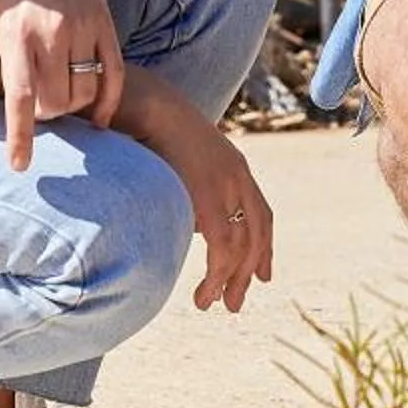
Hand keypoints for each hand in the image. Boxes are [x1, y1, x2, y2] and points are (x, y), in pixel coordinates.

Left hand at [0, 0, 121, 168]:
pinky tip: (97, 118)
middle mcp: (52, 33)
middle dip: (44, 115)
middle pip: (56, 101)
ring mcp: (84, 29)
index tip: (19, 165)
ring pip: (85, 92)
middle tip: (34, 106)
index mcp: (16, 33)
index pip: (20, 97)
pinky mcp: (106, 25)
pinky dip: (108, 102)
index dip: (19, 135)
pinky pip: (114, 75)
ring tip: (57, 98)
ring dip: (72, 106)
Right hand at [114, 72, 274, 311]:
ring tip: (213, 303)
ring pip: (241, 246)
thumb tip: (186, 222)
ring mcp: (227, 185)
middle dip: (248, 272)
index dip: (264, 248)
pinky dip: (216, 275)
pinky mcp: (209, 195)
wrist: (143, 103)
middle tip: (235, 303)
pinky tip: (204, 291)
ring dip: (230, 280)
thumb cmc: (150, 130)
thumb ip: (188, 190)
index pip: (260, 214)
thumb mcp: (178, 163)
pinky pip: (222, 246)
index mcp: (234, 168)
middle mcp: (238, 176)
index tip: (262, 275)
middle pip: (256, 234)